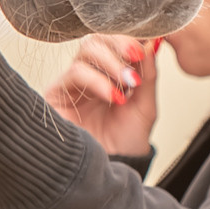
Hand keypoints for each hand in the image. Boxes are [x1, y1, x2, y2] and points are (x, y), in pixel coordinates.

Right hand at [43, 34, 160, 156]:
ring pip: (86, 50)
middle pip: (98, 39)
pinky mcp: (57, 93)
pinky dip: (98, 80)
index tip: (148, 42)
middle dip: (119, 44)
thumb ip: (148, 74)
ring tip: (128, 84)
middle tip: (136, 56)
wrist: (111, 170)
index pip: (114, 42)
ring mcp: (73, 82)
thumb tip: (152, 42)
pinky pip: (75, 72)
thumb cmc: (125, 142)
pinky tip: (113, 97)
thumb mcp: (145, 106)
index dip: (129, 38)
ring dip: (111, 63)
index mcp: (110, 73)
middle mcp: (90, 74)